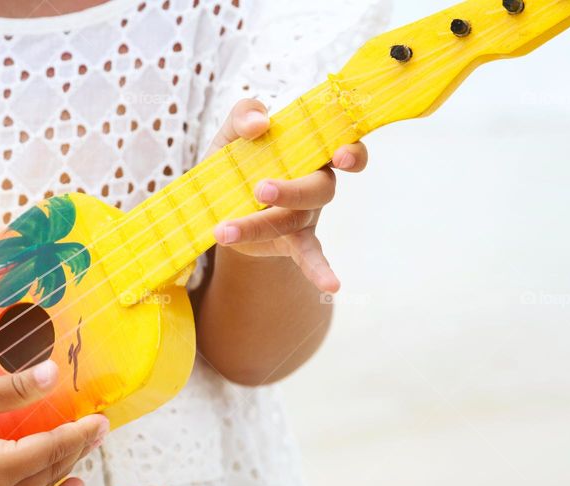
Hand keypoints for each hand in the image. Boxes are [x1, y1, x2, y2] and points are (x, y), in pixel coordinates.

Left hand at [206, 99, 367, 292]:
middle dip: (292, 190)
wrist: (218, 199)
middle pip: (319, 186)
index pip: (344, 144)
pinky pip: (310, 255)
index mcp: (309, 149)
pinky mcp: (293, 239)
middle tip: (259, 190)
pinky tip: (332, 287)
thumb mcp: (232, 133)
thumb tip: (260, 123)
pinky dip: (321, 270)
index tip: (339, 155)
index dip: (351, 151)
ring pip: (296, 219)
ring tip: (224, 231)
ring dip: (259, 225)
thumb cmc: (237, 159)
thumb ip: (244, 114)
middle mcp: (316, 180)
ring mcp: (307, 213)